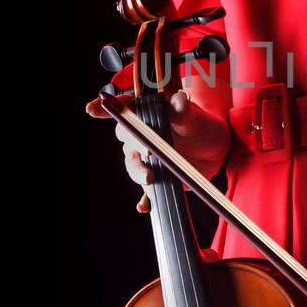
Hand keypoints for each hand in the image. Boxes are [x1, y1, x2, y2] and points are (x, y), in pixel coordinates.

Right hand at [85, 88, 231, 212]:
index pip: (124, 107)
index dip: (107, 107)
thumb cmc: (201, 125)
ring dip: (137, 171)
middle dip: (133, 144)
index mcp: (147, 113)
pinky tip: (144, 205)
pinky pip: (144, 190)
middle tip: (148, 150)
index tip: (92, 109)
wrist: (214, 148)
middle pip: (125, 137)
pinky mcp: (154, 175)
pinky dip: (144, 199)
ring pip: (132, 164)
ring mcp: (145, 157)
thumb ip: (183, 110)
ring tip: (150, 177)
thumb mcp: (195, 116)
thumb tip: (179, 100)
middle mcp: (140, 134)